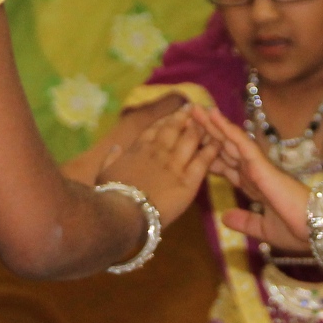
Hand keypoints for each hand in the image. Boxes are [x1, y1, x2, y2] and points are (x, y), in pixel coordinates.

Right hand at [97, 106, 215, 224]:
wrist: (123, 213)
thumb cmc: (110, 196)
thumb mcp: (104, 172)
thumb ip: (111, 158)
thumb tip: (116, 147)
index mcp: (138, 150)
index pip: (153, 130)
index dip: (163, 122)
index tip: (171, 116)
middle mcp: (158, 152)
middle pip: (174, 129)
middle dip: (183, 117)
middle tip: (192, 109)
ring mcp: (174, 165)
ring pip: (190, 140)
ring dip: (199, 129)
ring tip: (207, 123)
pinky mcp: (188, 181)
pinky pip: (202, 161)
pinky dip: (211, 151)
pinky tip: (218, 143)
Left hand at [193, 106, 313, 246]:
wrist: (318, 228)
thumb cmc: (299, 230)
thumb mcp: (264, 230)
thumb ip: (245, 221)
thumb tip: (225, 218)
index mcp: (254, 187)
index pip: (227, 168)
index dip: (209, 157)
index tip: (192, 148)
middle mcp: (254, 173)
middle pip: (224, 150)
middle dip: (206, 135)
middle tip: (188, 119)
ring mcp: (257, 167)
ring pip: (230, 142)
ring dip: (212, 126)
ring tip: (195, 110)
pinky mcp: (262, 165)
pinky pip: (242, 144)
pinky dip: (228, 130)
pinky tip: (215, 118)